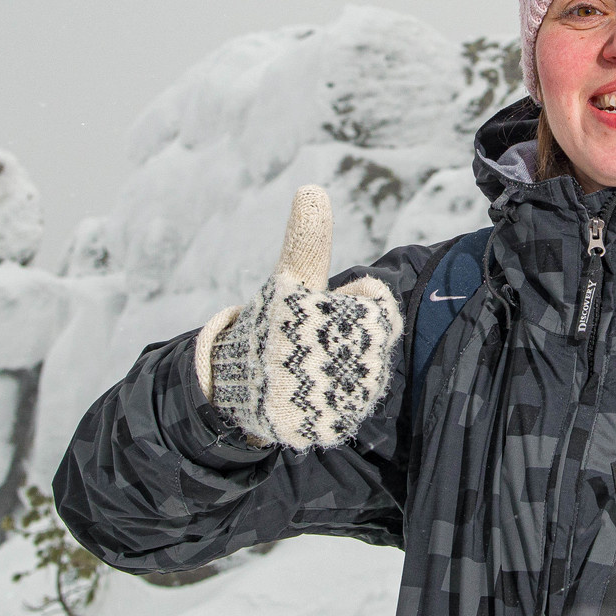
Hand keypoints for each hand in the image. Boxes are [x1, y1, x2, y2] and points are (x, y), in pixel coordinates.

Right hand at [195, 186, 401, 450]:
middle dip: (353, 340)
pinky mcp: (324, 426)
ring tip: (314, 370)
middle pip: (376, 343)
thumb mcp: (290, 279)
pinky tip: (315, 396)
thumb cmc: (273, 325)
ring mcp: (320, 394)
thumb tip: (312, 189)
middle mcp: (316, 355)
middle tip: (317, 344)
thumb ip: (307, 240)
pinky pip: (356, 409)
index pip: (377, 306)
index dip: (357, 305)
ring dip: (351, 373)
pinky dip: (341, 403)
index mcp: (311, 312)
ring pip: (371, 377)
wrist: (238, 387)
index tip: (325, 311)